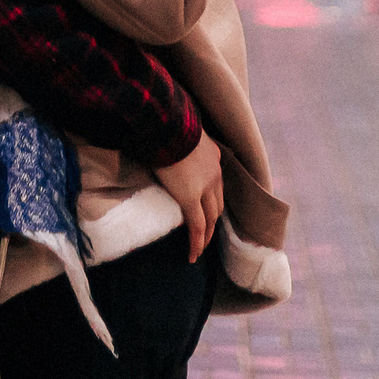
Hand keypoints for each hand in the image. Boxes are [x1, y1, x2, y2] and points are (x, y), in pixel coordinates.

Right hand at [154, 133, 223, 262]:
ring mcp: (204, 186)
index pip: (216, 184)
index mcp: (212, 156)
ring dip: (206, 235)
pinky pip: (196, 226)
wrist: (167, 122)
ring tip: (199, 249)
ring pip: (210, 219)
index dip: (212, 201)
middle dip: (212, 221)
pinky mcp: (190, 197)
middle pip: (217, 205)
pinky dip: (196, 242)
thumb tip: (161, 144)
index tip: (206, 211)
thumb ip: (176, 144)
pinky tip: (193, 255)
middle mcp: (214, 172)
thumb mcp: (178, 133)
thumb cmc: (165, 122)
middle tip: (205, 235)